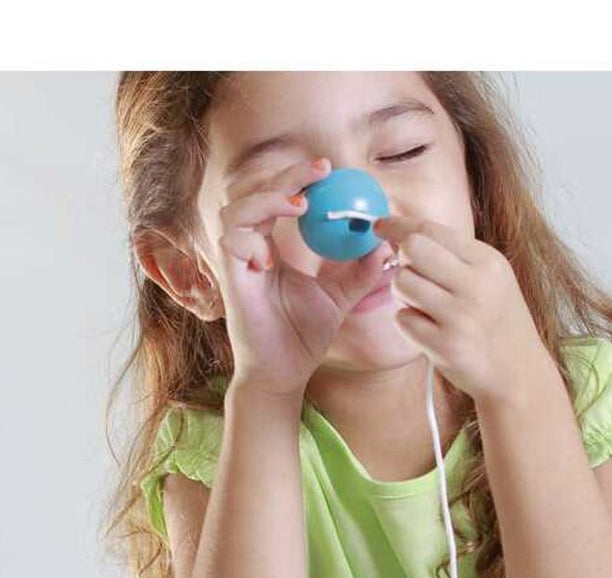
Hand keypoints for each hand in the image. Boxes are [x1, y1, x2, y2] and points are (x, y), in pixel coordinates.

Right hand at [215, 157, 390, 396]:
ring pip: (235, 210)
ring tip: (299, 205)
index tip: (328, 170)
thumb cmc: (303, 336)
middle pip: (254, 192)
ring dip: (265, 200)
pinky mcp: (230, 281)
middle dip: (285, 176)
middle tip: (320, 171)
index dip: (298, 178)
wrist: (285, 374)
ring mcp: (237, 263)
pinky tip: (271, 254)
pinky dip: (248, 240)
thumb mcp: (339, 297)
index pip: (277, 197)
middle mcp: (250, 247)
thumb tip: (383, 244)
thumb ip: (359, 271)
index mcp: (271, 244)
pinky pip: (228, 244)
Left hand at [371, 216, 550, 403]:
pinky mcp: (445, 346)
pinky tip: (429, 329)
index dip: (397, 225)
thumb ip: (454, 255)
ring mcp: (460, 318)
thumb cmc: (498, 321)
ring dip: (403, 293)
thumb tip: (402, 235)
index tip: (380, 226)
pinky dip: (408, 322)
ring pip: (401, 283)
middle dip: (402, 259)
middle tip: (413, 274)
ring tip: (424, 305)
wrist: (518, 373)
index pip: (430, 229)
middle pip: (411, 249)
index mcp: (488, 262)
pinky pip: (402, 319)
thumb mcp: (492, 277)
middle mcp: (476, 286)